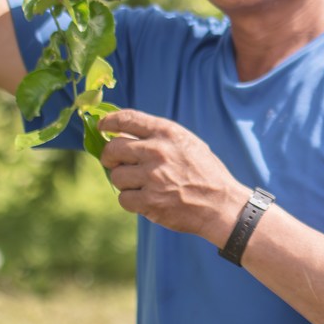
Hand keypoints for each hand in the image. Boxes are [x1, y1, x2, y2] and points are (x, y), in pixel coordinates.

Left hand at [97, 109, 251, 245]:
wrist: (221, 204)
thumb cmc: (204, 172)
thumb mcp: (187, 143)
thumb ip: (158, 137)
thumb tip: (121, 133)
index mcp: (168, 133)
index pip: (127, 119)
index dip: (108, 122)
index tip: (102, 127)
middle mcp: (158, 151)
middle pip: (113, 148)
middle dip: (109, 157)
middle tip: (115, 163)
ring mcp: (153, 177)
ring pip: (116, 176)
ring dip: (124, 182)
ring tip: (142, 185)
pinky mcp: (149, 201)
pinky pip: (123, 198)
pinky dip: (131, 201)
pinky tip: (146, 200)